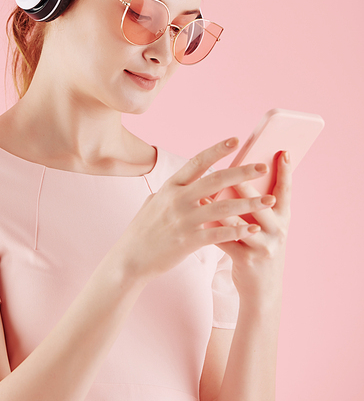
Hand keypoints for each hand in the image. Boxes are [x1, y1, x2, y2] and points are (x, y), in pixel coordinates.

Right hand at [109, 138, 278, 284]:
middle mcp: (178, 199)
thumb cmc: (142, 231)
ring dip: (250, 203)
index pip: (197, 162)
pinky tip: (254, 228)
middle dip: (243, 172)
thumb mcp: (154, 203)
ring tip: (270, 200)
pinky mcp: (189, 241)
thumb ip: (171, 191)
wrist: (130, 259)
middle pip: (216, 180)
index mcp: (170, 186)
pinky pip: (220, 233)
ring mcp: (184, 220)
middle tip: (262, 166)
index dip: (217, 150)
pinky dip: (239, 230)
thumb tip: (184, 181)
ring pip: (224, 206)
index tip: (234, 140)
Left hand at [212, 150, 291, 305]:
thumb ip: (258, 206)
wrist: (263, 291)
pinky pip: (224, 239)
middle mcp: (277, 231)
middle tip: (234, 165)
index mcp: (283, 219)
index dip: (285, 171)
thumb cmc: (261, 250)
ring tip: (206, 188)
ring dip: (221, 204)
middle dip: (246, 183)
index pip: (286, 190)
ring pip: (240, 220)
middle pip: (260, 202)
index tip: (282, 151)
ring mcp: (263, 246)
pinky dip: (211, 226)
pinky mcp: (246, 259)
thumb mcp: (268, 229)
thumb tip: (239, 176)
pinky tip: (198, 215)